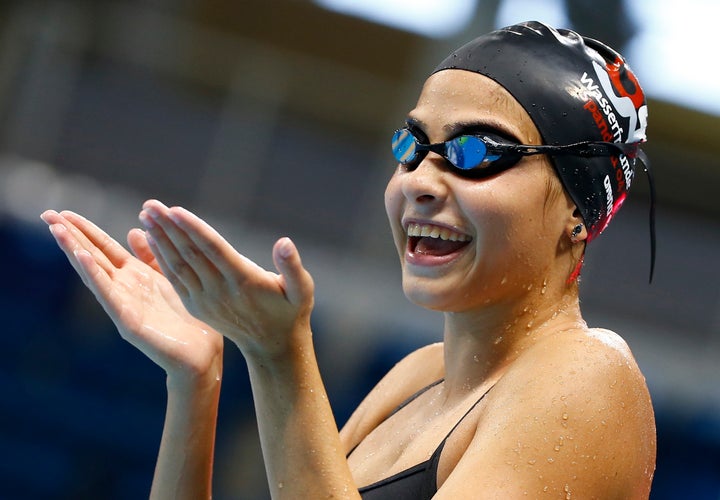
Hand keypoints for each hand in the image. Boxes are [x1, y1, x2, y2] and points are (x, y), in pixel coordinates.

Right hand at [41, 210, 222, 385]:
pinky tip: (82, 258)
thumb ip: (150, 257)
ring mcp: (123, 304)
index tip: (64, 212)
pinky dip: (94, 275)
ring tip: (58, 230)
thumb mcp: (168, 278)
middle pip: (93, 256)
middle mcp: (125, 288)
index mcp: (135, 276)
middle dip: (72, 236)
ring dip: (76, 251)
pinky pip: (108, 294)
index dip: (86, 229)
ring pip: (94, 273)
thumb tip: (133, 230)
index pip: (104, 247)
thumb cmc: (187, 320)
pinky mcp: (128, 321)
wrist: (200, 354)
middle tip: (47, 214)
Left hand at [137, 200, 314, 358]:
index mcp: (243, 281)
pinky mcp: (196, 306)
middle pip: (190, 254)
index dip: (193, 229)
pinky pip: (176, 279)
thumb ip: (292, 266)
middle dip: (168, 228)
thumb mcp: (302, 290)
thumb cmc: (290, 311)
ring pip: (178, 265)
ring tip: (145, 215)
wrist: (272, 344)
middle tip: (150, 204)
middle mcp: (219, 291)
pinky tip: (151, 240)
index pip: (213, 250)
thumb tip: (284, 242)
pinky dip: (161, 258)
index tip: (174, 210)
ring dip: (159, 240)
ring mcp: (205, 300)